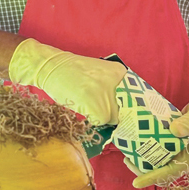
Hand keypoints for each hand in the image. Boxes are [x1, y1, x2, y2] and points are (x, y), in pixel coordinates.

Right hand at [9, 38, 126, 125]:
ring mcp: (108, 97)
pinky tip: (82, 107)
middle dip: (118, 114)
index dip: (130, 108)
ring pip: (113, 118)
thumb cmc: (73, 71)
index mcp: (121, 73)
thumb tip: (124, 107)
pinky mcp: (98, 109)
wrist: (52, 67)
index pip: (136, 98)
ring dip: (103, 117)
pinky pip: (100, 122)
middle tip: (106, 112)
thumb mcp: (100, 73)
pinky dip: (92, 119)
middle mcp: (118, 83)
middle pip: (127, 110)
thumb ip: (114, 86)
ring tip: (89, 105)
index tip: (128, 114)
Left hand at [128, 82, 188, 187]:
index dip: (153, 178)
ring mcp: (180, 151)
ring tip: (128, 154)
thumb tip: (174, 131)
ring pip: (160, 162)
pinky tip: (137, 143)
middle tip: (127, 161)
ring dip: (145, 162)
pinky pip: (160, 151)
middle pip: (162, 171)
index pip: (171, 173)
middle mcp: (185, 158)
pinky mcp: (175, 143)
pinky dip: (149, 150)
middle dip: (144, 171)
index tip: (136, 182)